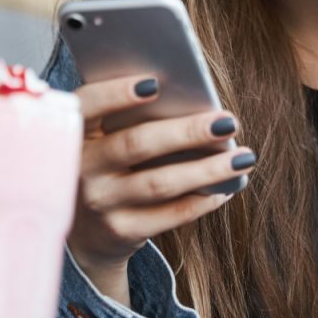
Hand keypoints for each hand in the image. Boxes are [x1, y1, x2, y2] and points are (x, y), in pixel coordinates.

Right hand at [67, 75, 255, 303]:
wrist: (87, 235)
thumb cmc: (110, 167)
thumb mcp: (103, 141)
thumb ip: (129, 119)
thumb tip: (193, 100)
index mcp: (74, 134)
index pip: (87, 105)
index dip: (116, 93)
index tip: (155, 82)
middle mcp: (81, 169)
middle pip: (136, 144)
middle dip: (187, 132)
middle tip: (228, 122)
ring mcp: (100, 203)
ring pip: (160, 183)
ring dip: (208, 169)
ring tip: (243, 157)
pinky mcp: (120, 231)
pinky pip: (171, 214)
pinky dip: (203, 200)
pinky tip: (227, 187)